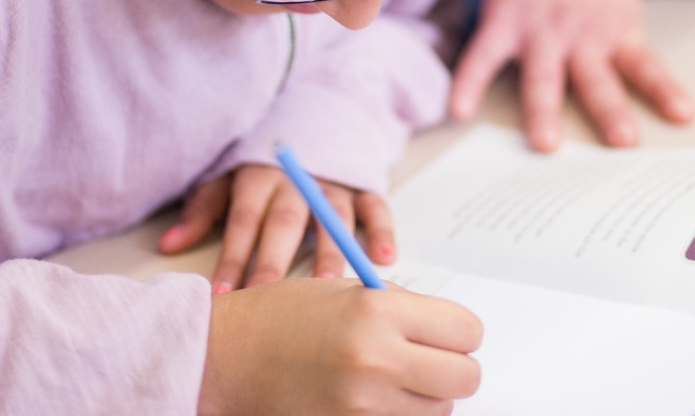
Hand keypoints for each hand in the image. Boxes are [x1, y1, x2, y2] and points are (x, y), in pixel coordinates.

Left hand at [159, 165, 396, 291]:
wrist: (314, 117)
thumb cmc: (262, 164)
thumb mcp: (226, 175)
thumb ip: (202, 209)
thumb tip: (167, 245)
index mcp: (259, 177)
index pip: (243, 221)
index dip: (232, 257)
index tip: (223, 294)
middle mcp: (297, 180)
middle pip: (284, 223)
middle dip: (275, 262)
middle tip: (268, 299)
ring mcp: (334, 183)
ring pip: (332, 218)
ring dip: (330, 253)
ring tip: (327, 288)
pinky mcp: (364, 185)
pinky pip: (376, 206)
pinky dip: (383, 230)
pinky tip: (385, 257)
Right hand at [200, 278, 481, 414]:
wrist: (228, 357)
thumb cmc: (281, 317)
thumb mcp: (346, 291)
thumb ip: (401, 309)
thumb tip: (449, 331)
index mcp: (378, 311)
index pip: (466, 330)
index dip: (460, 332)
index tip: (446, 333)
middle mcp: (377, 359)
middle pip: (465, 377)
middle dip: (454, 367)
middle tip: (430, 358)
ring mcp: (366, 404)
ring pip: (440, 410)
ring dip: (427, 396)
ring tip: (392, 377)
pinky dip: (401, 415)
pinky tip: (375, 397)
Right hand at [450, 0, 692, 151]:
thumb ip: (616, 28)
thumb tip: (622, 58)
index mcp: (616, 27)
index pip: (645, 67)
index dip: (664, 92)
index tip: (683, 116)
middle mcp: (581, 35)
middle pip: (598, 82)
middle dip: (611, 114)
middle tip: (622, 142)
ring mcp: (541, 29)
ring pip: (544, 78)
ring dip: (544, 112)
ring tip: (545, 144)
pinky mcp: (504, 18)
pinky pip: (482, 57)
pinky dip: (468, 84)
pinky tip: (458, 110)